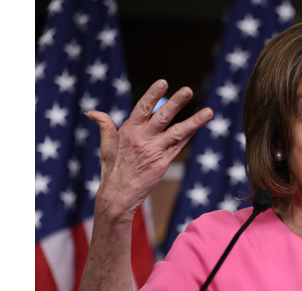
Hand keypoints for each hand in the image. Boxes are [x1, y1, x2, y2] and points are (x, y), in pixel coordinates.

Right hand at [86, 79, 213, 220]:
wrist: (118, 196)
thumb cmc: (112, 170)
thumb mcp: (106, 145)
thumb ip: (104, 126)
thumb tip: (92, 112)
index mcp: (128, 131)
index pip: (142, 107)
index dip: (153, 94)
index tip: (163, 82)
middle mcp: (142, 138)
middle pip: (162, 117)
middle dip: (176, 103)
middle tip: (189, 90)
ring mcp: (154, 150)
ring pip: (178, 132)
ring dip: (194, 121)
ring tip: (209, 111)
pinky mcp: (163, 162)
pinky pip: (180, 146)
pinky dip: (191, 135)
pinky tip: (200, 126)